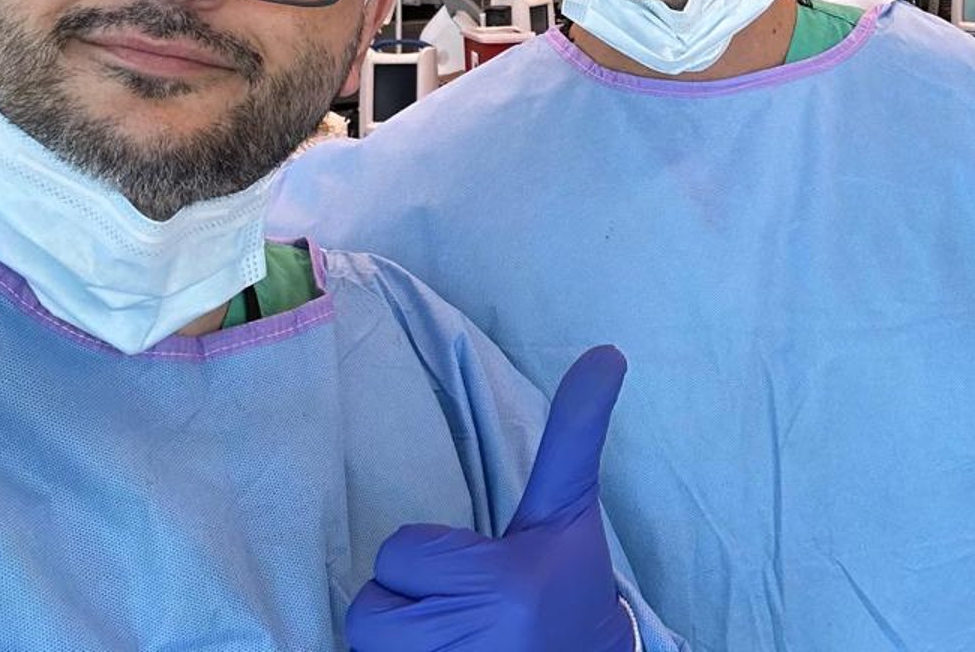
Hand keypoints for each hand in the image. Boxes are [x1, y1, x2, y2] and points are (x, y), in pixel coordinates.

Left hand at [347, 346, 635, 651]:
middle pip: (369, 613)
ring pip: (369, 647)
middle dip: (402, 604)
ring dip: (399, 638)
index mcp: (504, 584)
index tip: (477, 568)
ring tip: (446, 631)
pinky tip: (445, 651)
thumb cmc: (572, 585)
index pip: (399, 555)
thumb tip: (605, 352)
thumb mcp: (568, 511)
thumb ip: (574, 433)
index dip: (430, 558)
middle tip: (449, 604)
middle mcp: (476, 640)